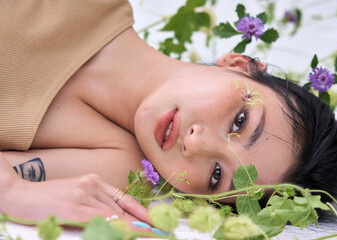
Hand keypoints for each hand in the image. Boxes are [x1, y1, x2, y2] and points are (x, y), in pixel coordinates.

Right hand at [0, 174, 151, 229]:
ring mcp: (84, 195)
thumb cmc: (47, 197)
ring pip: (115, 215)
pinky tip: (131, 232)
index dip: (142, 211)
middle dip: (141, 223)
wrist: (19, 194)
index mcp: (94, 181)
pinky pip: (101, 220)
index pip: (124, 199)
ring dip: (134, 228)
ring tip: (152, 235)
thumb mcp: (76, 194)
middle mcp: (92, 185)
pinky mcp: (74, 207)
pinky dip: (118, 227)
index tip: (156, 222)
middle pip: (122, 209)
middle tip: (159, 233)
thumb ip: (95, 204)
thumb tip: (117, 219)